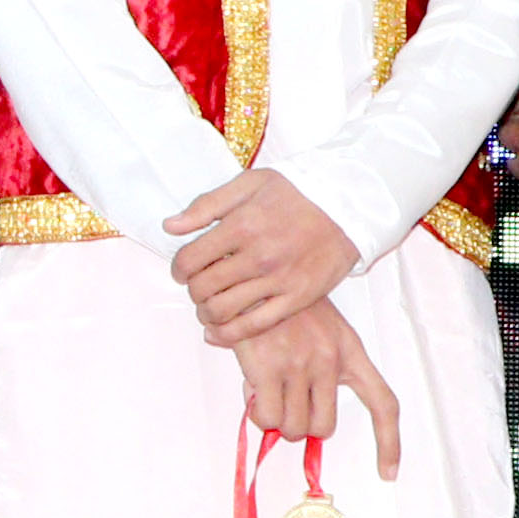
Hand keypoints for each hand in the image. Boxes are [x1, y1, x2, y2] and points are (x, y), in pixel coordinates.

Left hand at [166, 166, 361, 347]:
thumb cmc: (296, 191)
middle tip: (197, 287)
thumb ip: (206, 205)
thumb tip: (170, 226)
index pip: (189, 260)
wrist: (348, 204)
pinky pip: (254, 327)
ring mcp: (278, 280)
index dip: (178, 269)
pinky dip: (228, 334)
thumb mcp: (249, 183)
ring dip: (206, 312)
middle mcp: (258, 256)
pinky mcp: (297, 299)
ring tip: (209, 305)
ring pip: (223, 310)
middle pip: (202, 288)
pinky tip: (218, 331)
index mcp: (241, 226)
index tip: (182, 270)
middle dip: (192, 290)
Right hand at [229, 299, 406, 480]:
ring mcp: (300, 365)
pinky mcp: (268, 369)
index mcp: (350, 351)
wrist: (254, 275)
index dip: (389, 443)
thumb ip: (318, 370)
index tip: (388, 472)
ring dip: (276, 420)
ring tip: (266, 393)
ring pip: (293, 427)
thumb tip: (294, 417)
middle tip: (285, 404)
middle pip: (324, 427)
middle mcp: (330, 361)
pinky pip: (266, 417)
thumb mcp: (318, 329)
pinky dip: (257, 414)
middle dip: (301, 425)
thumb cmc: (285, 304)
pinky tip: (252, 392)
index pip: (384, 403)